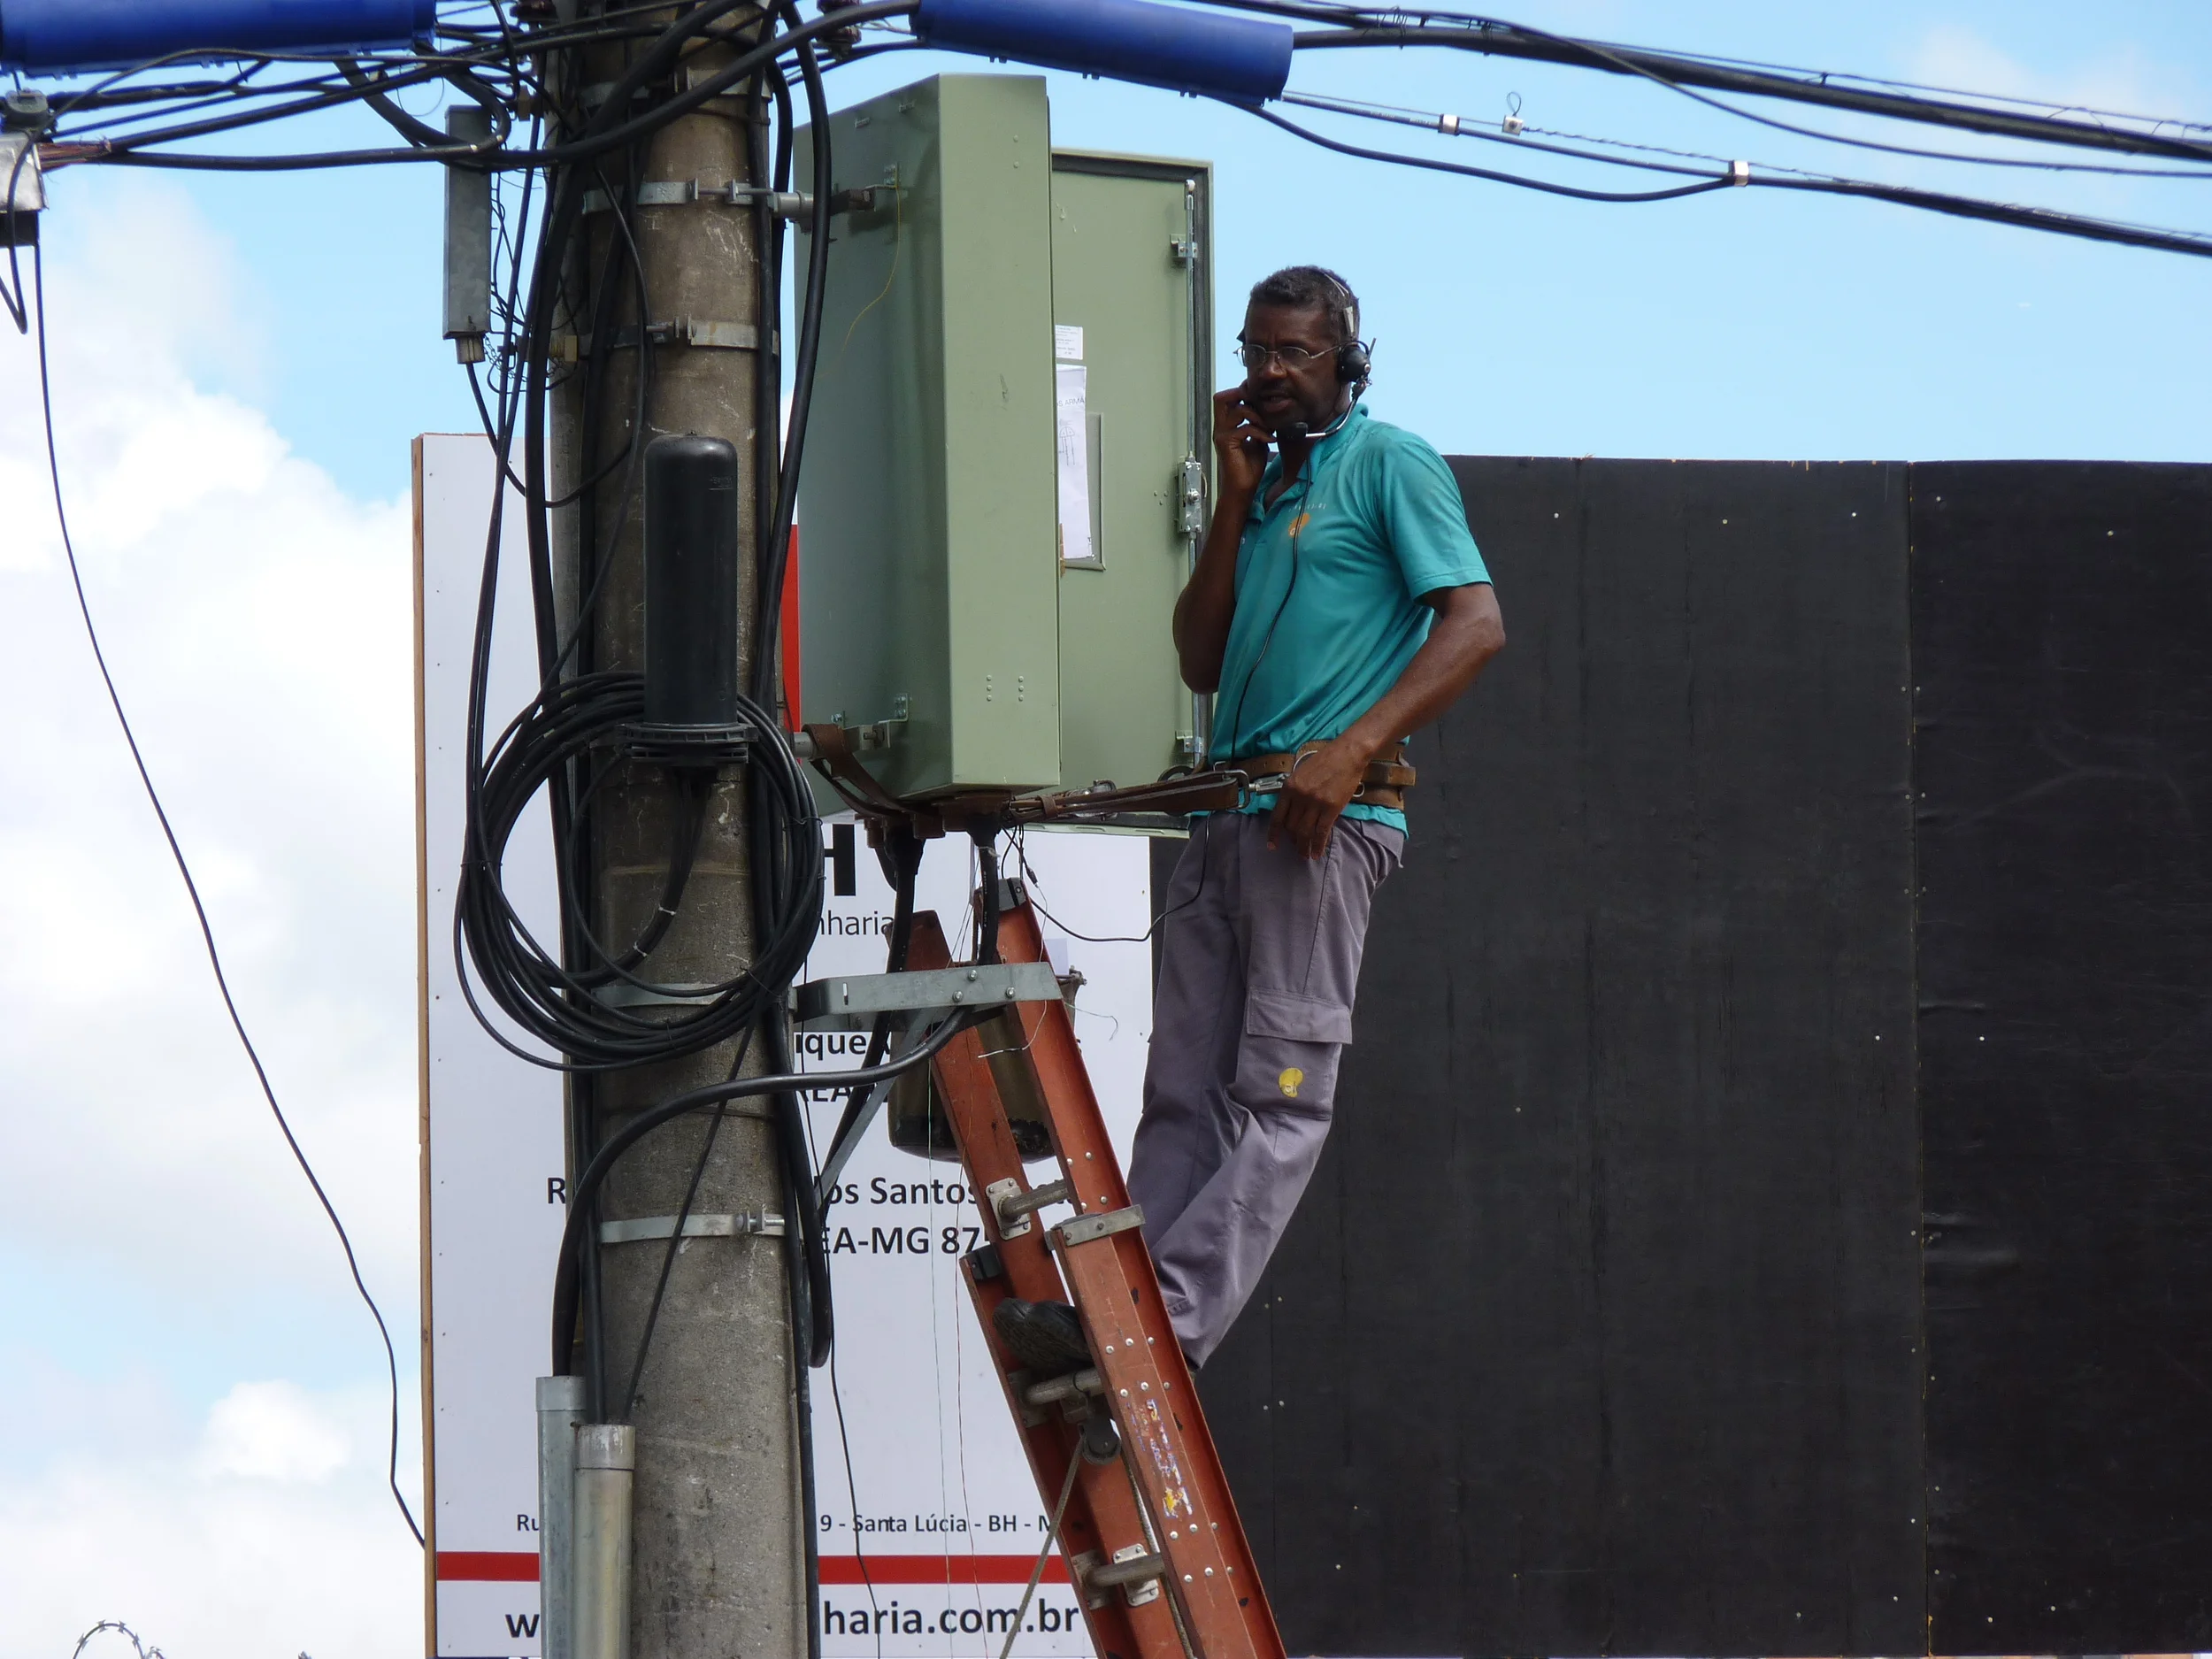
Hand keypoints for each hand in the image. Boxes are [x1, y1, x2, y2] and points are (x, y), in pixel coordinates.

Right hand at [1212, 387, 1267, 500]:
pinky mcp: (1226, 444)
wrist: (1242, 489)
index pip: (1227, 398)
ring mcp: (1221, 435)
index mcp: (1226, 426)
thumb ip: (1258, 427)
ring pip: (1238, 409)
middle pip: (1221, 397)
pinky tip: (1270, 440)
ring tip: (1269, 428)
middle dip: (1242, 395)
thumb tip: (1269, 415)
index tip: (1261, 400)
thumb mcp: (1257, 442)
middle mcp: (1220, 428)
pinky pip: (1245, 428)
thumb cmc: (1249, 468)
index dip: (1242, 392)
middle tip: (1260, 404)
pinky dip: (1261, 432)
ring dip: (1257, 416)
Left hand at [1267, 737, 1368, 859]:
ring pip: (1305, 832)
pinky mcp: (1331, 808)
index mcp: (1289, 787)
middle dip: (1293, 840)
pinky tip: (1317, 853)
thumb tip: (1291, 812)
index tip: (1272, 846)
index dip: (1273, 834)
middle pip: (1291, 826)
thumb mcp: (1301, 773)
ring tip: (1305, 855)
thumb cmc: (1325, 761)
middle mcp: (1299, 796)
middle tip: (1296, 847)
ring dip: (1304, 846)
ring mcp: (1315, 803)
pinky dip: (1318, 845)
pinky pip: (1322, 831)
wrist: (1347, 754)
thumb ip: (1294, 791)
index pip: (1277, 816)